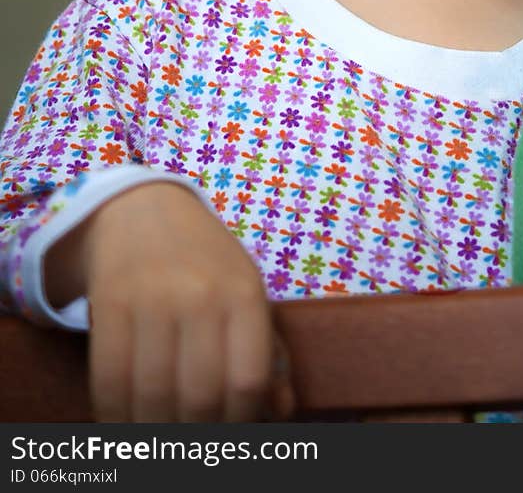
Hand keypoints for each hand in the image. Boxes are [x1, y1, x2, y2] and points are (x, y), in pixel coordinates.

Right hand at [46, 182, 295, 421]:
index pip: (249, 381)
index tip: (229, 436)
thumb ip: (268, 353)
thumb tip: (281, 412)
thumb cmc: (204, 263)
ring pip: (153, 396)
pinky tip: (123, 423)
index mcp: (246, 293)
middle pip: (201, 397)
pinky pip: (110, 381)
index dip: (240, 423)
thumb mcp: (245, 293)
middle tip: (191, 443)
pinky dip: (115, 417)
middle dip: (196, 436)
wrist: (143, 210)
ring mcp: (154, 297)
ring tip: (159, 439)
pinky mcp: (111, 302)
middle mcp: (203, 294)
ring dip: (154, 434)